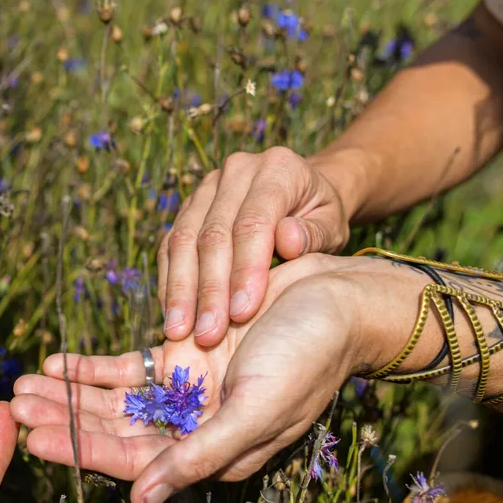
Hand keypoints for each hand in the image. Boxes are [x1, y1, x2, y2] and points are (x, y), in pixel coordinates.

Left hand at [13, 256, 416, 502]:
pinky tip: (54, 363)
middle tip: (10, 408)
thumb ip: (200, 456)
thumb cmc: (309, 358)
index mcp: (211, 453)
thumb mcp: (256, 411)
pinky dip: (90, 367)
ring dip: (66, 395)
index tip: (31, 440)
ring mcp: (184, 389)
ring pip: (111, 400)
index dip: (80, 451)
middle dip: (61, 422)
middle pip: (112, 432)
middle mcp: (192, 427)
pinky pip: (126, 366)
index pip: (133, 461)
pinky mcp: (182, 352)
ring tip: (20, 387)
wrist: (339, 299)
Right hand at [158, 147, 351, 346]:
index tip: (242, 314)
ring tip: (179, 332)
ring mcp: (206, 188)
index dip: (245, 270)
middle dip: (208, 290)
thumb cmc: (321, 218)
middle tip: (207, 335)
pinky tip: (172, 315)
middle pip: (212, 234)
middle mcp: (236, 171)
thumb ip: (315, 234)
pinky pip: (169, 246)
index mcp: (277, 168)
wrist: (304, 195)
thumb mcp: (334, 225)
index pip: (253, 223)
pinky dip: (169, 283)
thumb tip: (287, 241)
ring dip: (180, 291)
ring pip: (182, 241)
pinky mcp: (187, 208)